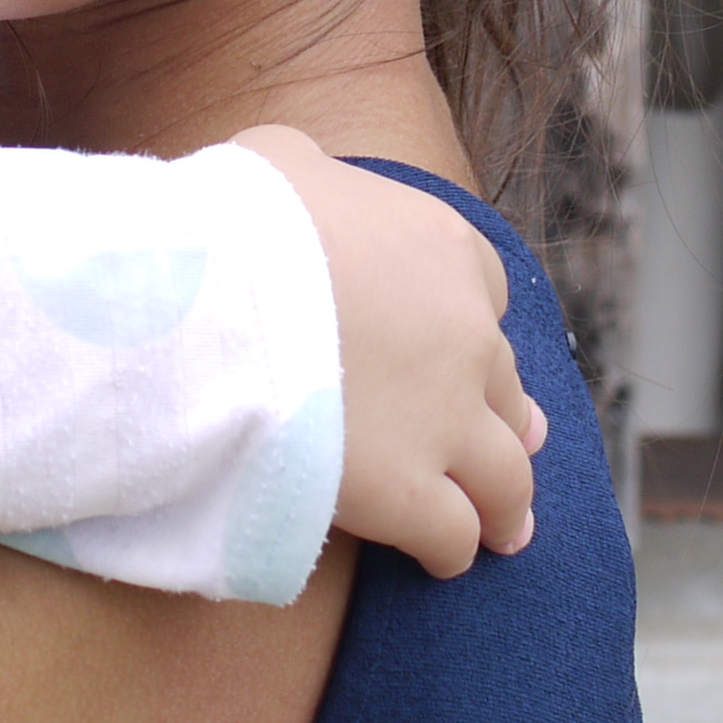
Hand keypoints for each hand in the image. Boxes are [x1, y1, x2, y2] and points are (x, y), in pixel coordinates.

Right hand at [229, 126, 541, 578]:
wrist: (214, 301)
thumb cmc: (233, 223)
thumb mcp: (277, 162)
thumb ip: (314, 171)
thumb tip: (303, 178)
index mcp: (442, 249)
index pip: (484, 290)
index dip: (467, 322)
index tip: (455, 347)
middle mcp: (467, 336)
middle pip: (503, 388)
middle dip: (503, 418)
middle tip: (508, 446)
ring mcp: (447, 420)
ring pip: (505, 477)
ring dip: (506, 503)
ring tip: (505, 529)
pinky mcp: (410, 493)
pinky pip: (453, 533)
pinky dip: (453, 548)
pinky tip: (443, 559)